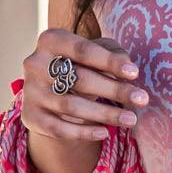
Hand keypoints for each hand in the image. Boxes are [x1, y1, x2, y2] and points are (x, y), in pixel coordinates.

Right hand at [21, 28, 149, 145]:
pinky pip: (58, 128)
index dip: (110, 62)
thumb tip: (127, 68)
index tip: (135, 73)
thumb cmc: (82, 65)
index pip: (83, 51)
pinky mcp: (30, 116)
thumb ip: (112, 54)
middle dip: (114, 90)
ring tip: (131, 120)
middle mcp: (35, 63)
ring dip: (105, 114)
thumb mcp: (96, 53)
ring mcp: (30, 91)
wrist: (51, 91)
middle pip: (79, 79)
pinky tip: (104, 132)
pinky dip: (83, 132)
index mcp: (50, 40)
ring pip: (71, 106)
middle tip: (142, 99)